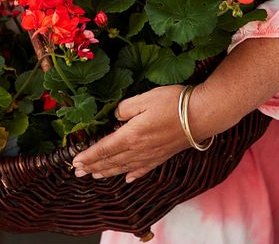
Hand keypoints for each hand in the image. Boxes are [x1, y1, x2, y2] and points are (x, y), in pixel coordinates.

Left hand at [71, 85, 207, 182]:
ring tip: (94, 175)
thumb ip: (124, 108)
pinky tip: (128, 180)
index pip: (104, 149)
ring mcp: (152, 155)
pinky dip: (133, 175)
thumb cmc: (173, 103)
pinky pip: (144, 169)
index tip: (75, 161)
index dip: (88, 155)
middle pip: (111, 161)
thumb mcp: (143, 98)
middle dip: (93, 166)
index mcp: (131, 135)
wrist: (203, 114)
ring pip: (124, 167)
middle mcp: (139, 150)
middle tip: (78, 172)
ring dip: (108, 172)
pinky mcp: (163, 155)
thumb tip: (115, 118)